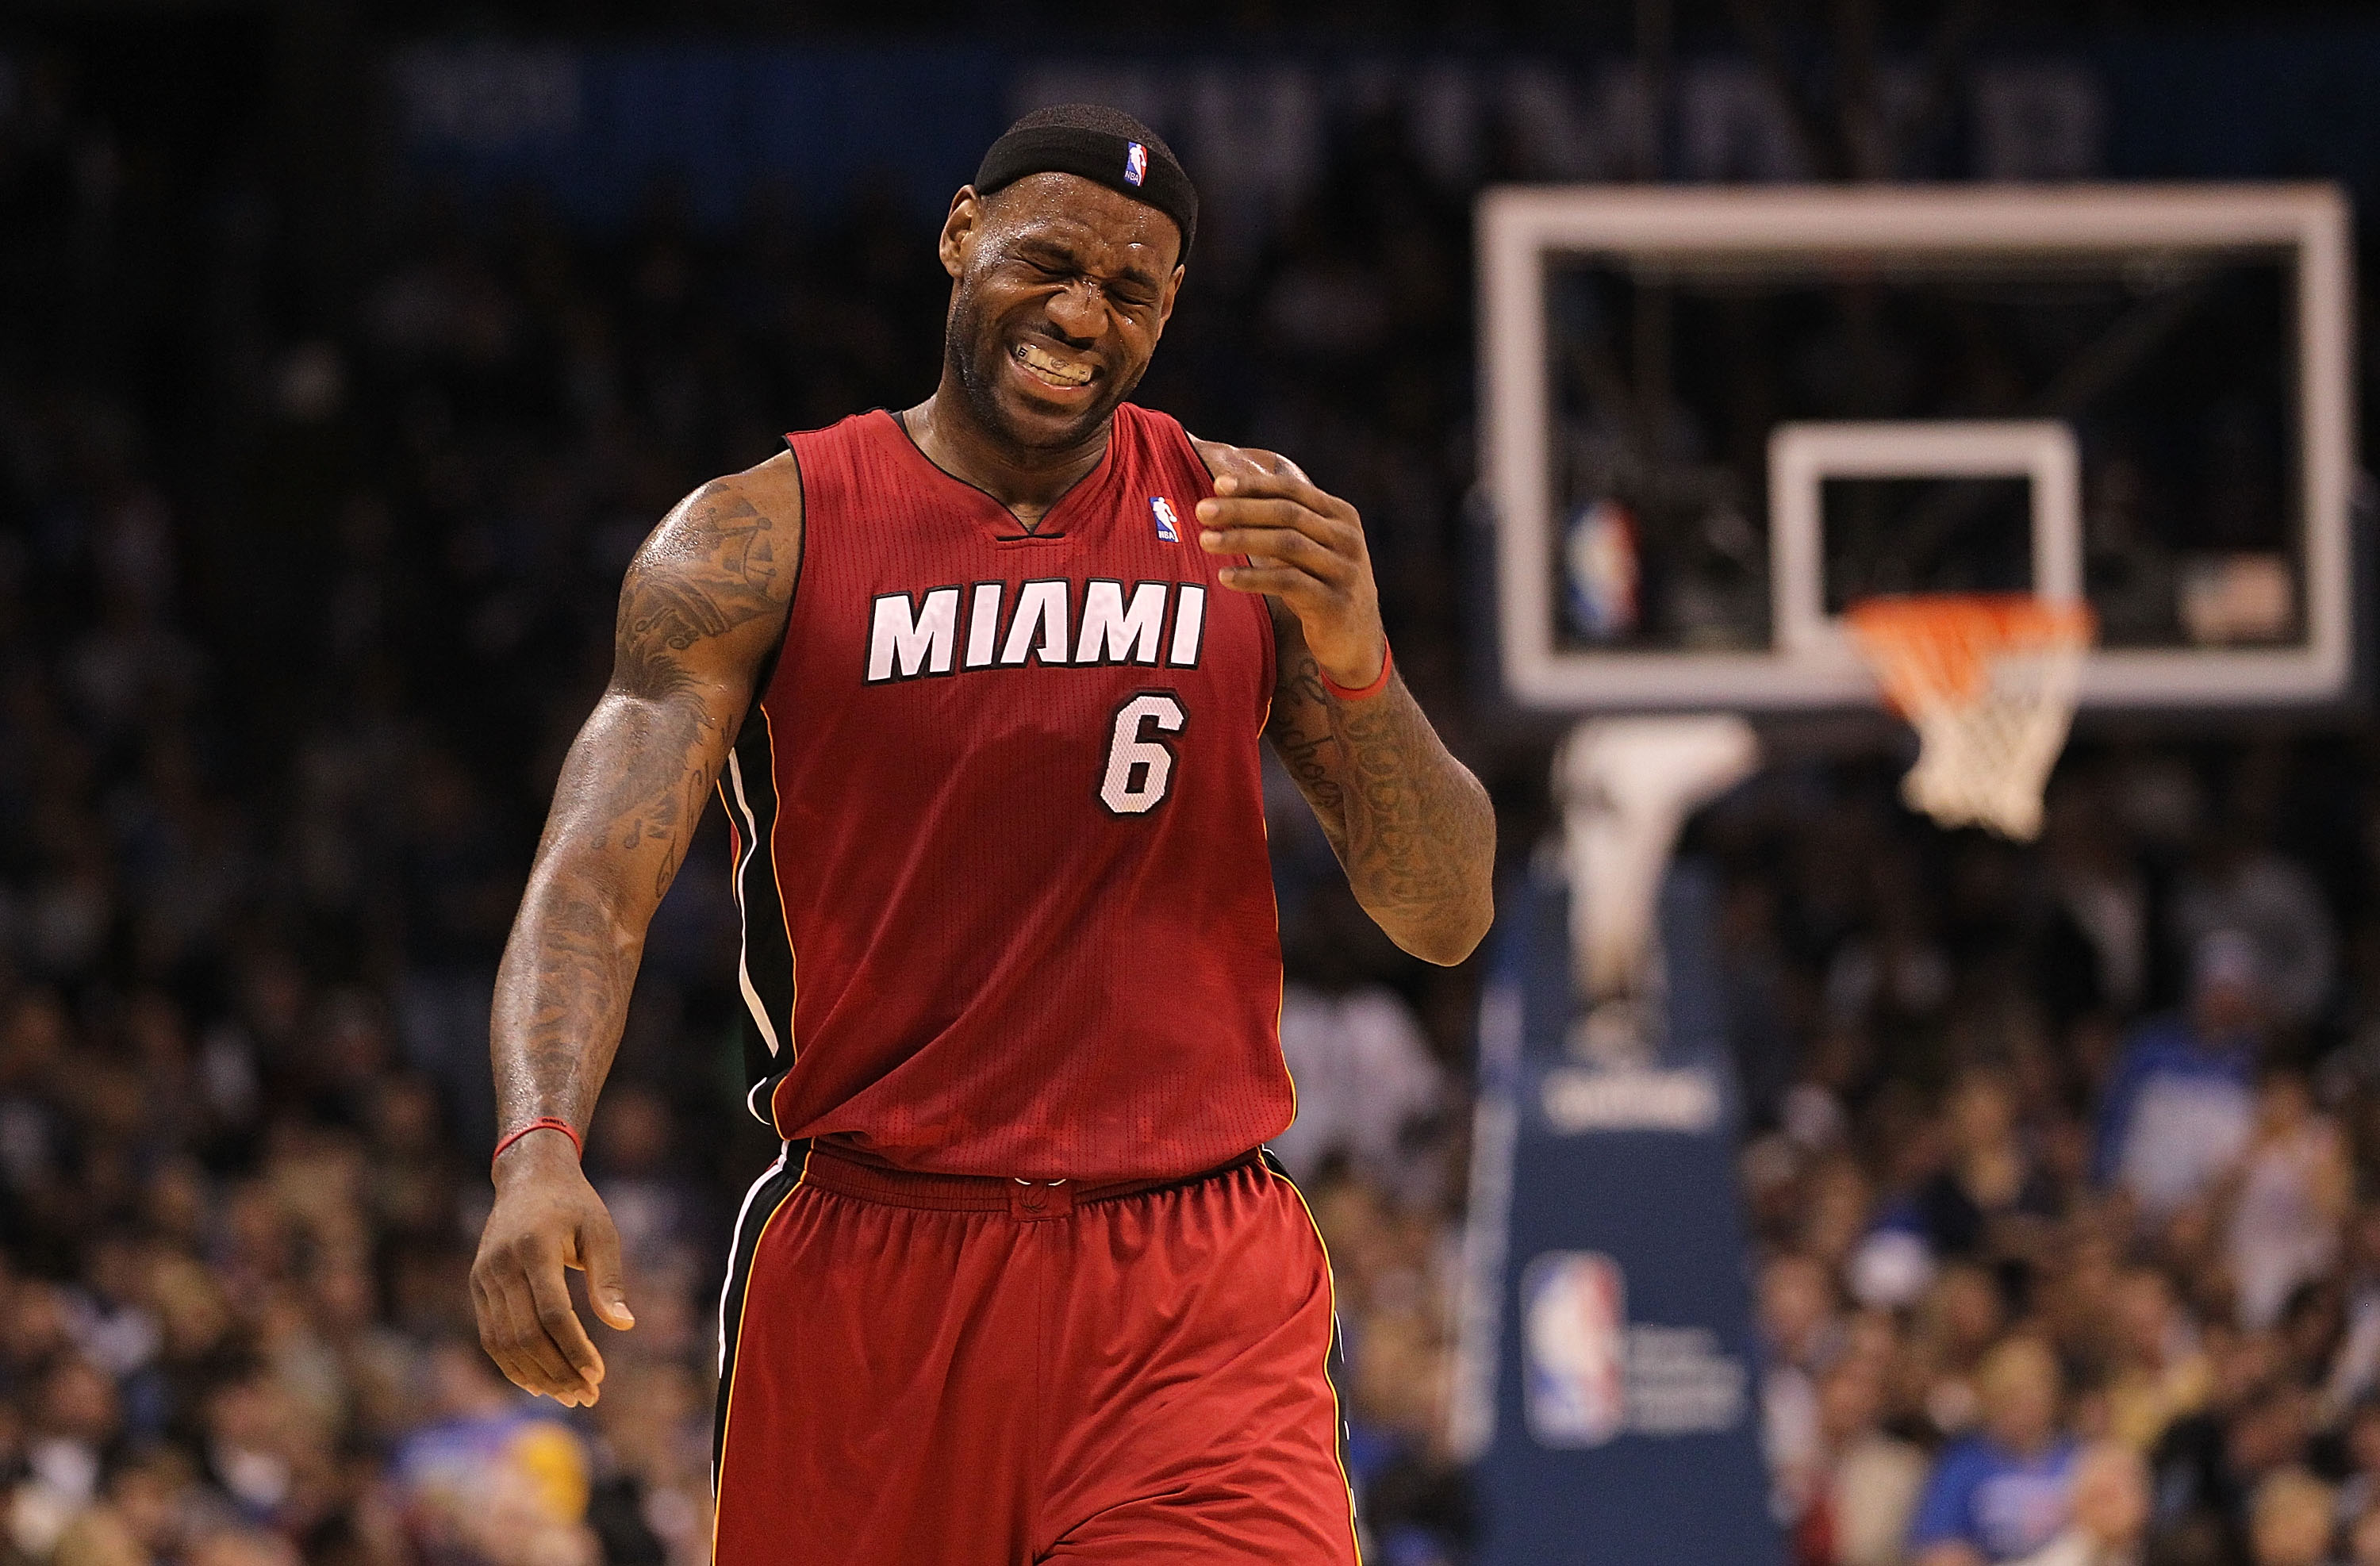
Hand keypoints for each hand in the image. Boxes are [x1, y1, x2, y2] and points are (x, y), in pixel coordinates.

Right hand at [471, 1133, 633, 1405]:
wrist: (528, 1178)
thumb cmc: (574, 1205)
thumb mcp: (600, 1231)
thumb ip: (608, 1278)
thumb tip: (624, 1325)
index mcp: (534, 1247)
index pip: (553, 1313)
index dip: (575, 1348)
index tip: (599, 1374)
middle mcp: (501, 1264)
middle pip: (526, 1335)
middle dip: (558, 1371)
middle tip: (588, 1395)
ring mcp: (483, 1276)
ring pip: (504, 1342)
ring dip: (536, 1375)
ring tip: (569, 1395)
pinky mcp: (477, 1286)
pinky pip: (491, 1336)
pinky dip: (513, 1364)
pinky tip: (540, 1382)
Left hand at [1197, 468, 1385, 690]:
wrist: (1355, 640)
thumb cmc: (1321, 586)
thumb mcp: (1312, 549)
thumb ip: (1286, 524)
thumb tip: (1229, 498)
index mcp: (1342, 516)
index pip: (1293, 490)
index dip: (1254, 486)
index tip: (1217, 485)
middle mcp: (1347, 538)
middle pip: (1287, 513)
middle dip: (1241, 509)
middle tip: (1202, 510)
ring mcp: (1343, 570)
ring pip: (1286, 544)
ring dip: (1242, 538)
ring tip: (1206, 540)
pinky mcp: (1333, 602)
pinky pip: (1287, 582)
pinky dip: (1253, 577)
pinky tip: (1225, 576)